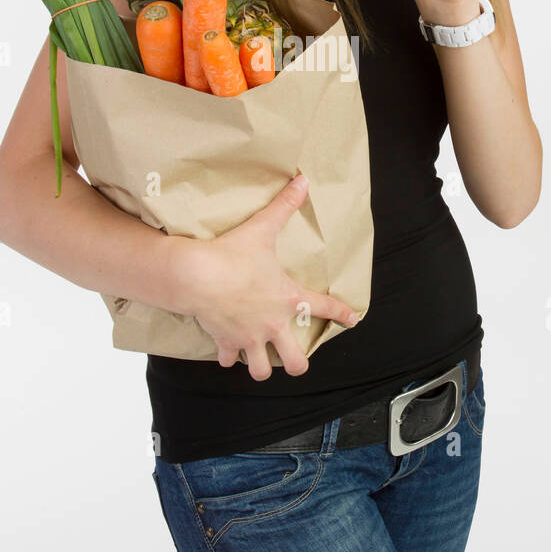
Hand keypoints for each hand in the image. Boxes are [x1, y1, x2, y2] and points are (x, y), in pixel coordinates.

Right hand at [173, 175, 359, 380]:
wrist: (198, 275)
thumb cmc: (233, 254)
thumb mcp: (262, 229)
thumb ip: (284, 206)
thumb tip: (303, 180)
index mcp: (287, 298)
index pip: (324, 307)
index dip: (341, 314)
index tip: (352, 320)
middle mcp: (273, 324)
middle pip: (296, 362)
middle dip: (297, 363)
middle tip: (293, 356)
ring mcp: (250, 337)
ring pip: (262, 371)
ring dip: (261, 366)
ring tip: (260, 358)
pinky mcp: (226, 342)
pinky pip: (229, 359)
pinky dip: (229, 356)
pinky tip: (228, 349)